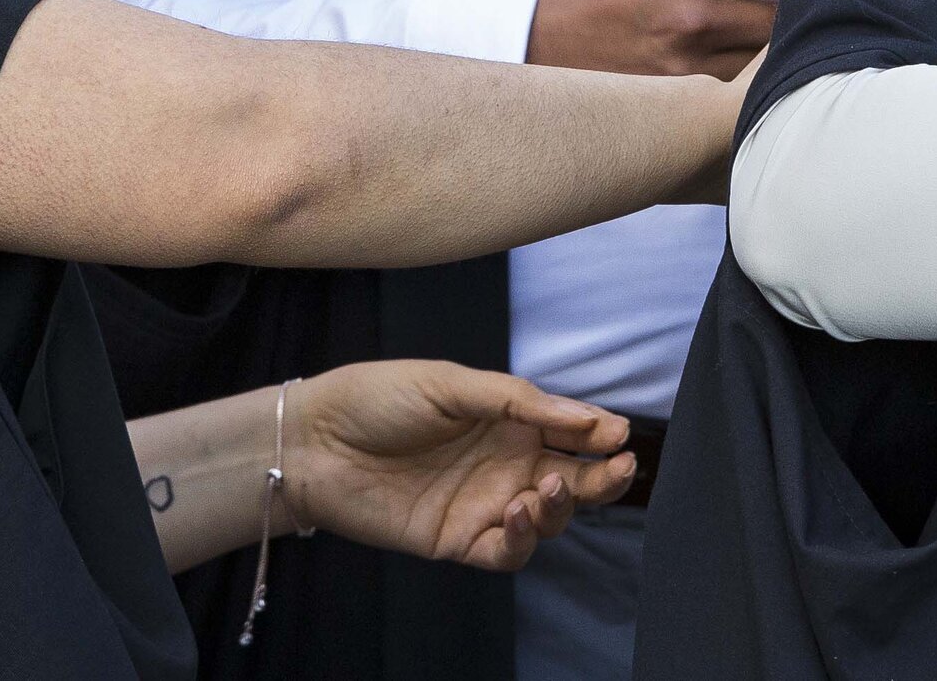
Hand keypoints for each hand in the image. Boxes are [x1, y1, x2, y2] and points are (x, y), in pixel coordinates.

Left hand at [285, 362, 635, 571]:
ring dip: (562, 506)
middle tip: (620, 467)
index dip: (601, 434)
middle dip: (604, 477)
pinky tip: (516, 510)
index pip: (571, 430)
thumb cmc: (378, 397)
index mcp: (509, 419)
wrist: (315, 442)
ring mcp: (484, 504)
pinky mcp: (459, 540)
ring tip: (547, 485)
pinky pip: (507, 552)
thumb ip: (519, 401)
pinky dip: (523, 538)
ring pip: (549, 518)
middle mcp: (504, 463)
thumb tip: (587, 417)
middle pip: (573, 479)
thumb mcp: (452, 383)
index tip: (621, 433)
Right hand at [525, 0, 798, 77]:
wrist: (549, 29)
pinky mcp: (684, 103)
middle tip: (812, 5)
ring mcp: (691, 68)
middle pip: (788, 21)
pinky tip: (756, 72)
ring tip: (783, 39)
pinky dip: (755, 82)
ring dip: (783, 52)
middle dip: (805, 10)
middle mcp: (696, 19)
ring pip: (770, 65)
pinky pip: (741, 93)